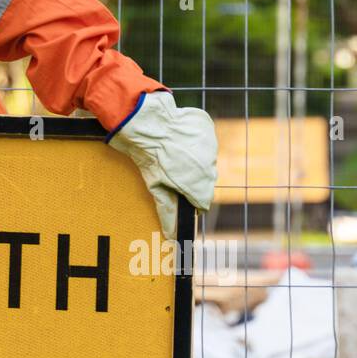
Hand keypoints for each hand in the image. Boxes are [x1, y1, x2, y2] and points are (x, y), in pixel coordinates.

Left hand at [107, 91, 216, 240]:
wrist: (145, 122)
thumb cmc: (148, 156)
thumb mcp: (155, 186)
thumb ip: (167, 211)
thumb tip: (171, 236)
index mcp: (199, 184)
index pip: (202, 202)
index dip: (191, 201)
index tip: (181, 194)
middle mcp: (210, 166)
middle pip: (206, 180)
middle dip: (192, 180)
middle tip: (173, 171)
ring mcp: (211, 145)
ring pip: (207, 159)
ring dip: (195, 159)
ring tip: (175, 153)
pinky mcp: (208, 127)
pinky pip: (205, 138)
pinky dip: (196, 140)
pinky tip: (180, 139)